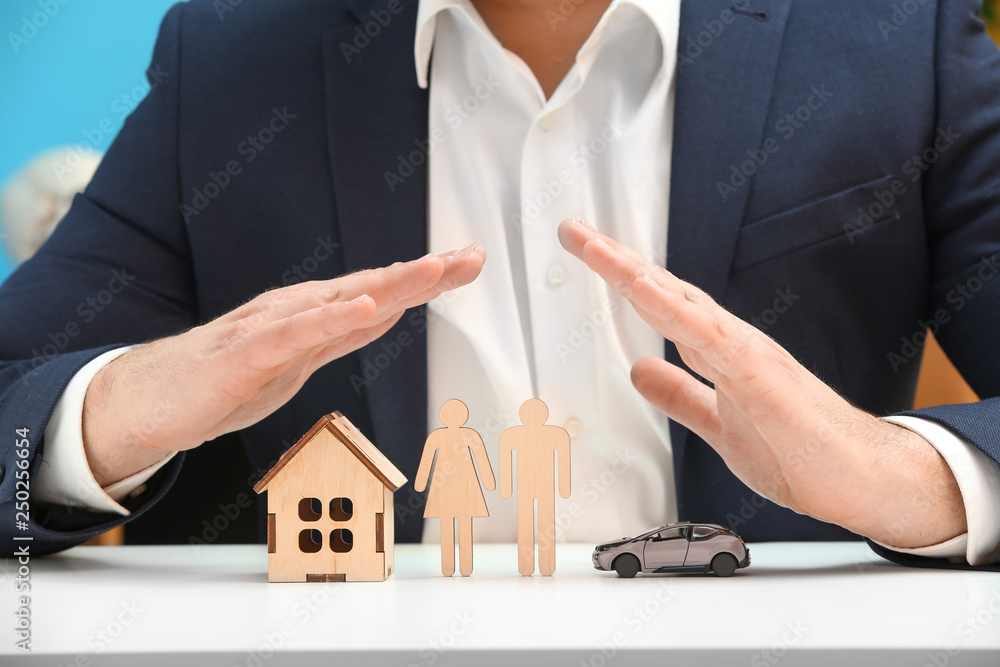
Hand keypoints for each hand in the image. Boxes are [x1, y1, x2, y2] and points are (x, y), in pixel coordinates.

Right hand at [83, 245, 485, 485]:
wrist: (152, 400)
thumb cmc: (227, 378)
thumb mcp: (302, 360)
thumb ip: (343, 335)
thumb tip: (387, 311)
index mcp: (316, 314)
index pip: (382, 291)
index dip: (427, 278)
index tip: (470, 262)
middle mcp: (299, 310)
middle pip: (371, 286)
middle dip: (424, 272)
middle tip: (470, 257)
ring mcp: (271, 327)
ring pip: (339, 300)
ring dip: (390, 284)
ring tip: (433, 270)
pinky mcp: (244, 353)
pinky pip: (291, 334)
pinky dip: (328, 319)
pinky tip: (361, 307)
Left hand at [558, 218, 965, 547]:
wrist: (864, 480)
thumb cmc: (803, 452)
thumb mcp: (717, 424)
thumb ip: (681, 395)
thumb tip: (641, 371)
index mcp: (721, 354)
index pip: (662, 305)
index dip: (623, 279)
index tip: (588, 255)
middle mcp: (732, 344)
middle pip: (664, 291)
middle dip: (617, 261)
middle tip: (576, 232)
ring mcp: (747, 355)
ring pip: (682, 303)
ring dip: (635, 274)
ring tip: (596, 247)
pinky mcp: (760, 377)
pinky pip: (708, 337)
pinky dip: (673, 310)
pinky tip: (644, 287)